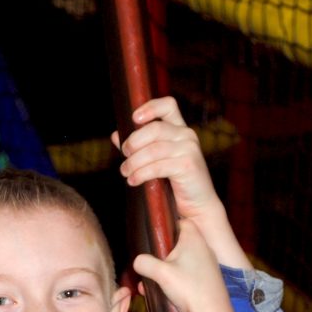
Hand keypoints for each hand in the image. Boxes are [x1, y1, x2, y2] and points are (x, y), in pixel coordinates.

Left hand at [112, 97, 222, 220]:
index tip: (134, 118)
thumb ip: (138, 147)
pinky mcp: (188, 165)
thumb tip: (115, 135)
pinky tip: (133, 181)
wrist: (196, 206)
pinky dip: (141, 174)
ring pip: (153, 150)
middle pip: (154, 128)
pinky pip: (158, 166)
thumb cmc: (174, 183)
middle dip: (134, 142)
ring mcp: (189, 149)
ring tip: (126, 172)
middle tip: (124, 155)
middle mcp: (186, 135)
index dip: (150, 107)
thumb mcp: (155, 160)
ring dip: (134, 162)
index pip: (168, 105)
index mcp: (179, 129)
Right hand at [132, 218, 237, 311]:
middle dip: (161, 253)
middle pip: (178, 243)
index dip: (168, 225)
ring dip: (165, 270)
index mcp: (194, 239)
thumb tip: (137, 261)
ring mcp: (205, 265)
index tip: (154, 235)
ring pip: (180, 261)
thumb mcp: (161, 273)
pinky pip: (186, 274)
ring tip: (150, 281)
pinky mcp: (205, 280)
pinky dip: (173, 281)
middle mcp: (202, 248)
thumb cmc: (189, 287)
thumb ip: (145, 263)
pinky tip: (160, 292)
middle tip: (149, 261)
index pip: (182, 221)